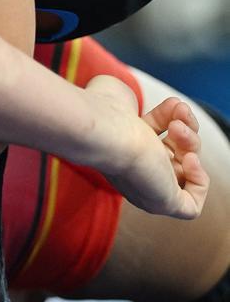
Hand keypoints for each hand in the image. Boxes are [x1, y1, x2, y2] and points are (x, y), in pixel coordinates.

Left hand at [84, 75, 208, 219]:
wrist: (103, 131)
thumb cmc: (104, 110)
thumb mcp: (115, 94)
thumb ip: (123, 96)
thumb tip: (123, 99)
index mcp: (122, 148)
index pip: (155, 137)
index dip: (169, 118)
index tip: (172, 103)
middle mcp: (135, 171)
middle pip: (174, 153)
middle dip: (185, 129)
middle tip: (179, 113)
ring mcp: (149, 188)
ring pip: (185, 171)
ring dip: (191, 144)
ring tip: (178, 127)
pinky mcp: (164, 203)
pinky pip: (191, 206)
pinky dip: (199, 181)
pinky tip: (189, 159)